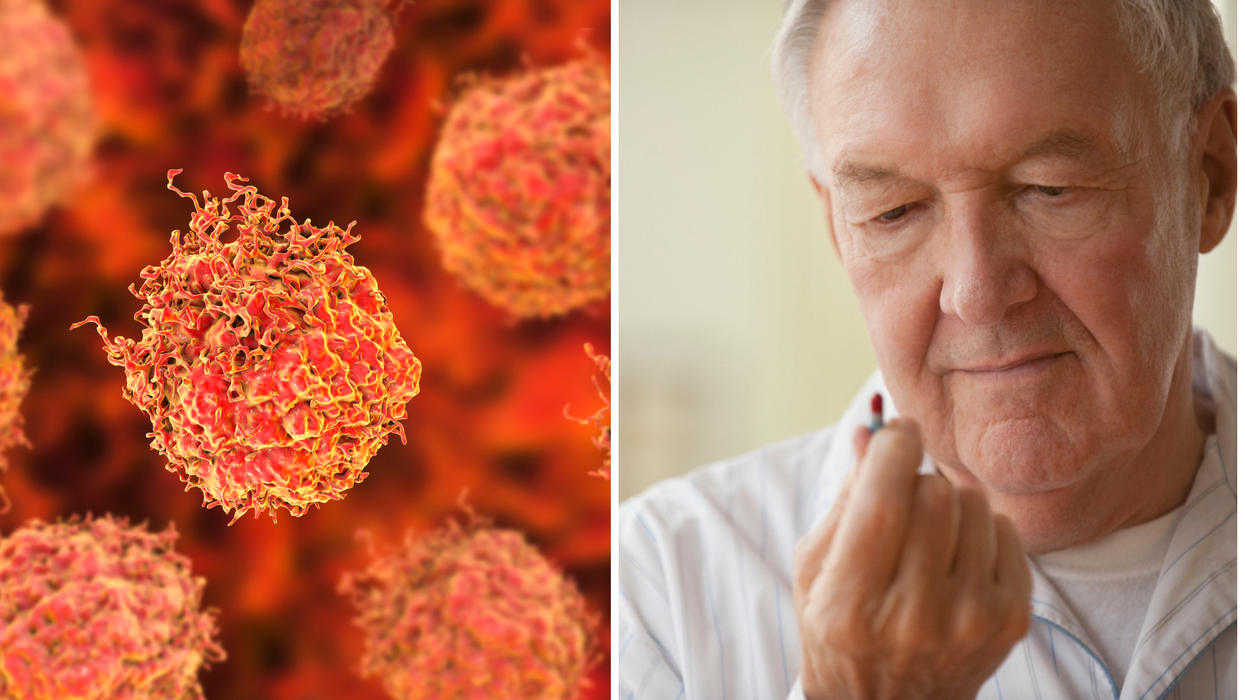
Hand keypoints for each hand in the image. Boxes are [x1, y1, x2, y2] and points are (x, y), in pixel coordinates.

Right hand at [793, 418, 1032, 699]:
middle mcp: (914, 616)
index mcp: (850, 604)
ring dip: (949, 503)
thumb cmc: (841, 629)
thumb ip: (845, 497)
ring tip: (929, 533)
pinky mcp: (1011, 621)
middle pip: (935, 493)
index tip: (896, 434)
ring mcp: (970, 621)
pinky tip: (957, 557)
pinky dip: (981, 530)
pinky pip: (1006, 531)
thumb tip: (873, 430)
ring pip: (974, 504)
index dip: (893, 448)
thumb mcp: (817, 567)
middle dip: (916, 478)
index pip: (883, 501)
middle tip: (903, 495)